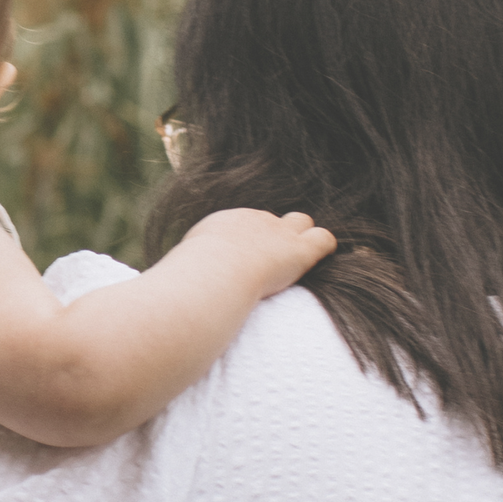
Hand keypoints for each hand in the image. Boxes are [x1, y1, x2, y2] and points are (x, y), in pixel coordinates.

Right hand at [185, 207, 338, 292]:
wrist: (213, 272)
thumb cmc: (193, 277)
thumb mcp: (183, 264)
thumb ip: (191, 267)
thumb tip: (178, 281)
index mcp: (227, 223)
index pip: (247, 225)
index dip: (252, 243)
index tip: (247, 263)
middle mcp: (255, 221)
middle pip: (275, 220)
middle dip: (278, 235)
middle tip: (274, 260)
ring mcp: (280, 233)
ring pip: (302, 222)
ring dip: (303, 238)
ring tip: (302, 258)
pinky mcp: (300, 250)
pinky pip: (323, 239)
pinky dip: (325, 247)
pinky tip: (322, 259)